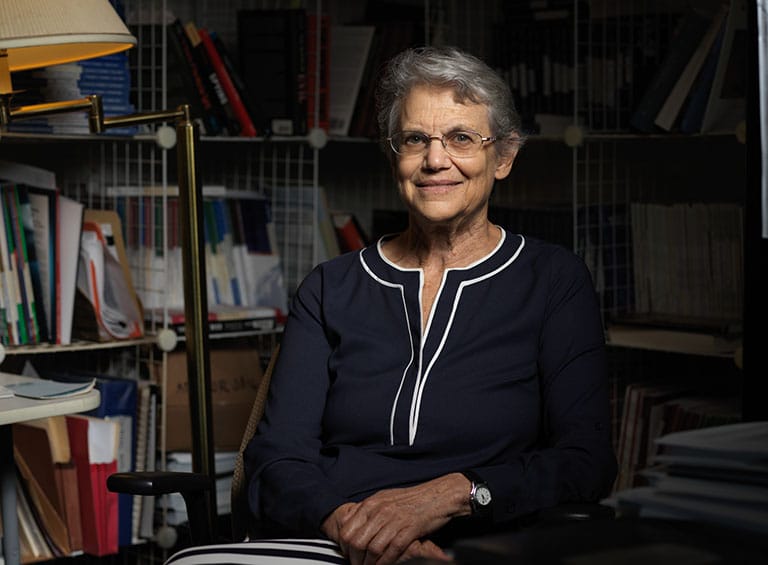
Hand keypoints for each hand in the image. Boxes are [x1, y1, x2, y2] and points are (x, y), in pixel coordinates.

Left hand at [321, 473, 469, 563]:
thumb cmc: (411, 498)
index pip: (347, 529)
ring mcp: (395, 520)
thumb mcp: (385, 498)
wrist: (438, 495)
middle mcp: (380, 511)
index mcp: (371, 503)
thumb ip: (369, 510)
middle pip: (357, 542)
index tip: (348, 555)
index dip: (345, 547)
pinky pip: (392, 551)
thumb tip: (353, 524)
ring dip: (369, 564)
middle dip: (355, 559)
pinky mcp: (409, 529)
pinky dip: (385, 562)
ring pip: (372, 549)